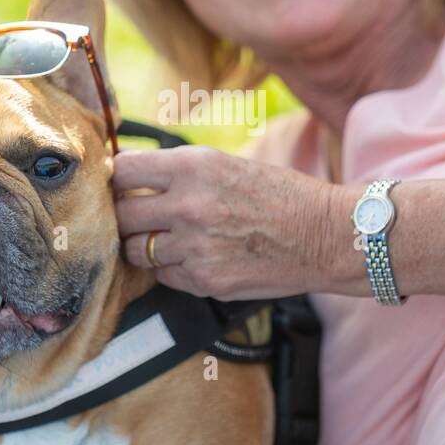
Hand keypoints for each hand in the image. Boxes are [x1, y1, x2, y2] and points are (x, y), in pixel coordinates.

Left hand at [113, 145, 349, 299]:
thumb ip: (179, 172)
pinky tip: (194, 257)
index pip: (122, 170)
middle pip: (122, 213)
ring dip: (145, 244)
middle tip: (140, 215)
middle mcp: (188, 205)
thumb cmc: (282, 195)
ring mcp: (194, 247)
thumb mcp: (227, 164)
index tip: (121, 184)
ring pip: (136, 250)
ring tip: (169, 238)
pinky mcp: (204, 280)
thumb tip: (130, 175)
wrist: (325, 236)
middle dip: (127, 215)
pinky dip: (170, 268)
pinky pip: (162, 275)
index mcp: (194, 167)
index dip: (118, 179)